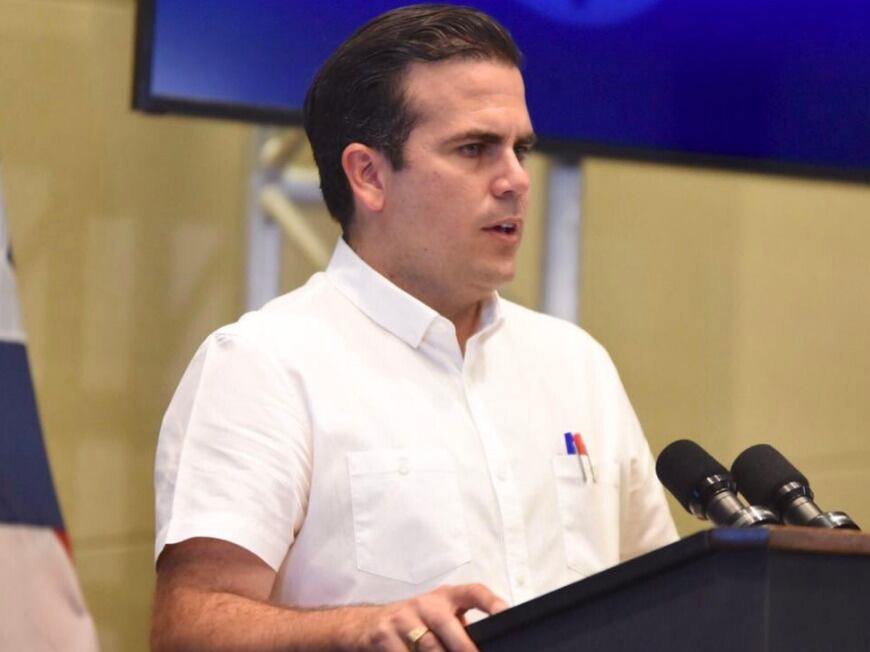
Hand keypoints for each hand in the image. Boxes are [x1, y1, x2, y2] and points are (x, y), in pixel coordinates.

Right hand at [354, 583, 507, 651]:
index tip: (505, 612)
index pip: (473, 592)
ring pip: (428, 646)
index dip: (490, 601)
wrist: (368, 624)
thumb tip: (487, 645)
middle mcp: (425, 604)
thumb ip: (460, 627)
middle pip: (447, 624)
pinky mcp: (384, 635)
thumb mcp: (438, 617)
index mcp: (445, 597)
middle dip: (463, 647)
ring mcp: (403, 618)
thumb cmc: (415, 623)